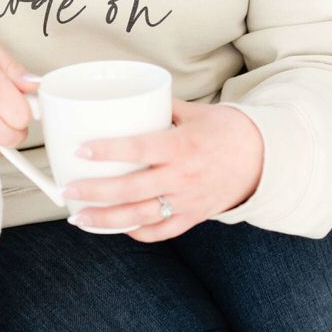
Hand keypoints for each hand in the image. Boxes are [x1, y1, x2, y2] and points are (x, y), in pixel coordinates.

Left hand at [61, 98, 264, 240]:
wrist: (264, 159)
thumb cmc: (226, 130)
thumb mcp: (193, 111)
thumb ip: (159, 107)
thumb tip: (126, 99)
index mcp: (180, 146)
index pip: (139, 149)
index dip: (108, 150)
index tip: (81, 149)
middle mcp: (182, 177)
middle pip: (131, 190)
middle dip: (95, 193)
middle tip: (67, 190)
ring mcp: (187, 201)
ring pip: (140, 217)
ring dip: (106, 220)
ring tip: (78, 218)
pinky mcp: (193, 217)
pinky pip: (161, 231)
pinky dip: (137, 232)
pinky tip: (117, 228)